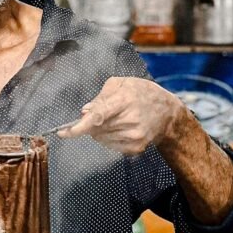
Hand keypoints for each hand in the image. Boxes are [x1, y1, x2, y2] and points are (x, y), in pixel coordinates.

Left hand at [56, 77, 184, 154]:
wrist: (168, 112)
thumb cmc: (143, 93)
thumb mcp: (122, 84)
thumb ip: (101, 97)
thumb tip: (84, 111)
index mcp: (124, 101)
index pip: (97, 117)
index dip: (79, 127)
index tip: (64, 133)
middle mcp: (130, 121)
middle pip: (96, 129)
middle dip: (90, 124)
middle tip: (102, 114)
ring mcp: (134, 136)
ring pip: (101, 138)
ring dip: (100, 131)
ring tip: (116, 119)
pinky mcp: (136, 148)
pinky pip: (111, 146)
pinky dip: (109, 138)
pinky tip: (121, 128)